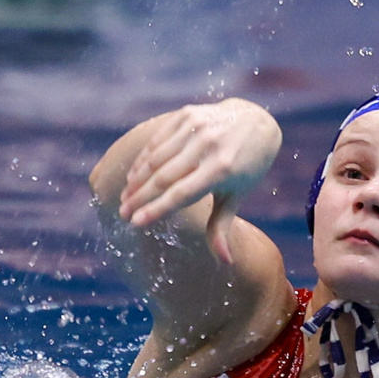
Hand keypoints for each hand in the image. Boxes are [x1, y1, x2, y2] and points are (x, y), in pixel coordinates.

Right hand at [115, 99, 280, 261]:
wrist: (255, 120)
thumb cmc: (247, 166)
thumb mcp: (238, 195)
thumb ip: (223, 227)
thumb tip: (225, 263)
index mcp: (222, 170)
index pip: (182, 194)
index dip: (156, 209)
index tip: (136, 222)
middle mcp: (207, 146)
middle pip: (164, 177)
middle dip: (139, 197)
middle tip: (122, 213)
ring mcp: (196, 127)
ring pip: (156, 158)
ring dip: (137, 179)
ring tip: (126, 197)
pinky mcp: (187, 114)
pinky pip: (158, 140)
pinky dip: (143, 158)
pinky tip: (134, 175)